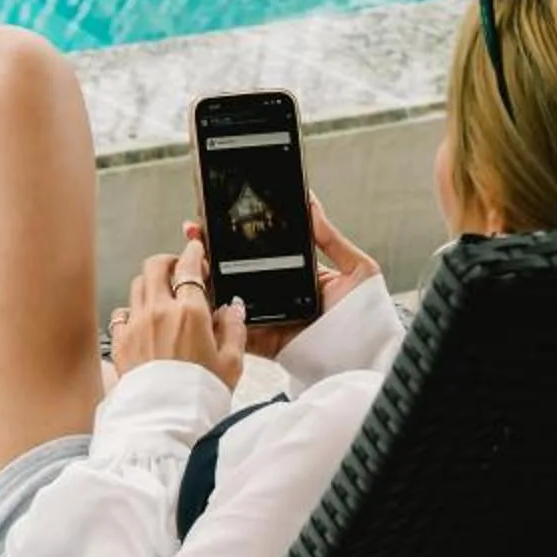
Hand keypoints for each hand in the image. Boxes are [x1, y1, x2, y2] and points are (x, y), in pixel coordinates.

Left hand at [108, 237, 245, 388]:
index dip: (193, 252)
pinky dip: (132, 311)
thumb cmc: (199, 394)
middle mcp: (159, 312)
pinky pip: (122, 314)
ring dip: (150, 284)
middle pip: (155, 266)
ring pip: (137, 286)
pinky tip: (141, 321)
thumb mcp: (231, 363)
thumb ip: (234, 329)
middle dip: (167, 261)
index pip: (189, 267)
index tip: (195, 249)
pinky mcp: (120, 341)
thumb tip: (234, 309)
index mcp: (190, 313)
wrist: (165, 420)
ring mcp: (136, 325)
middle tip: (177, 267)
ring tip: (161, 294)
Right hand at [181, 198, 381, 357]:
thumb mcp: (355, 268)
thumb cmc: (367, 315)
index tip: (213, 219)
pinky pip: (230, 328)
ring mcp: (265, 318)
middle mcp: (274, 295)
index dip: (233, 236)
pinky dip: (211, 315)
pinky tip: (196, 295)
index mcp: (292, 275)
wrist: (367, 354)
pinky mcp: (261, 340)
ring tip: (188, 260)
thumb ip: (330, 238)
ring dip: (203, 280)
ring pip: (225, 297)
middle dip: (208, 253)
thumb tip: (311, 203)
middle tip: (193, 234)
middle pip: (233, 271)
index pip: (255, 252)